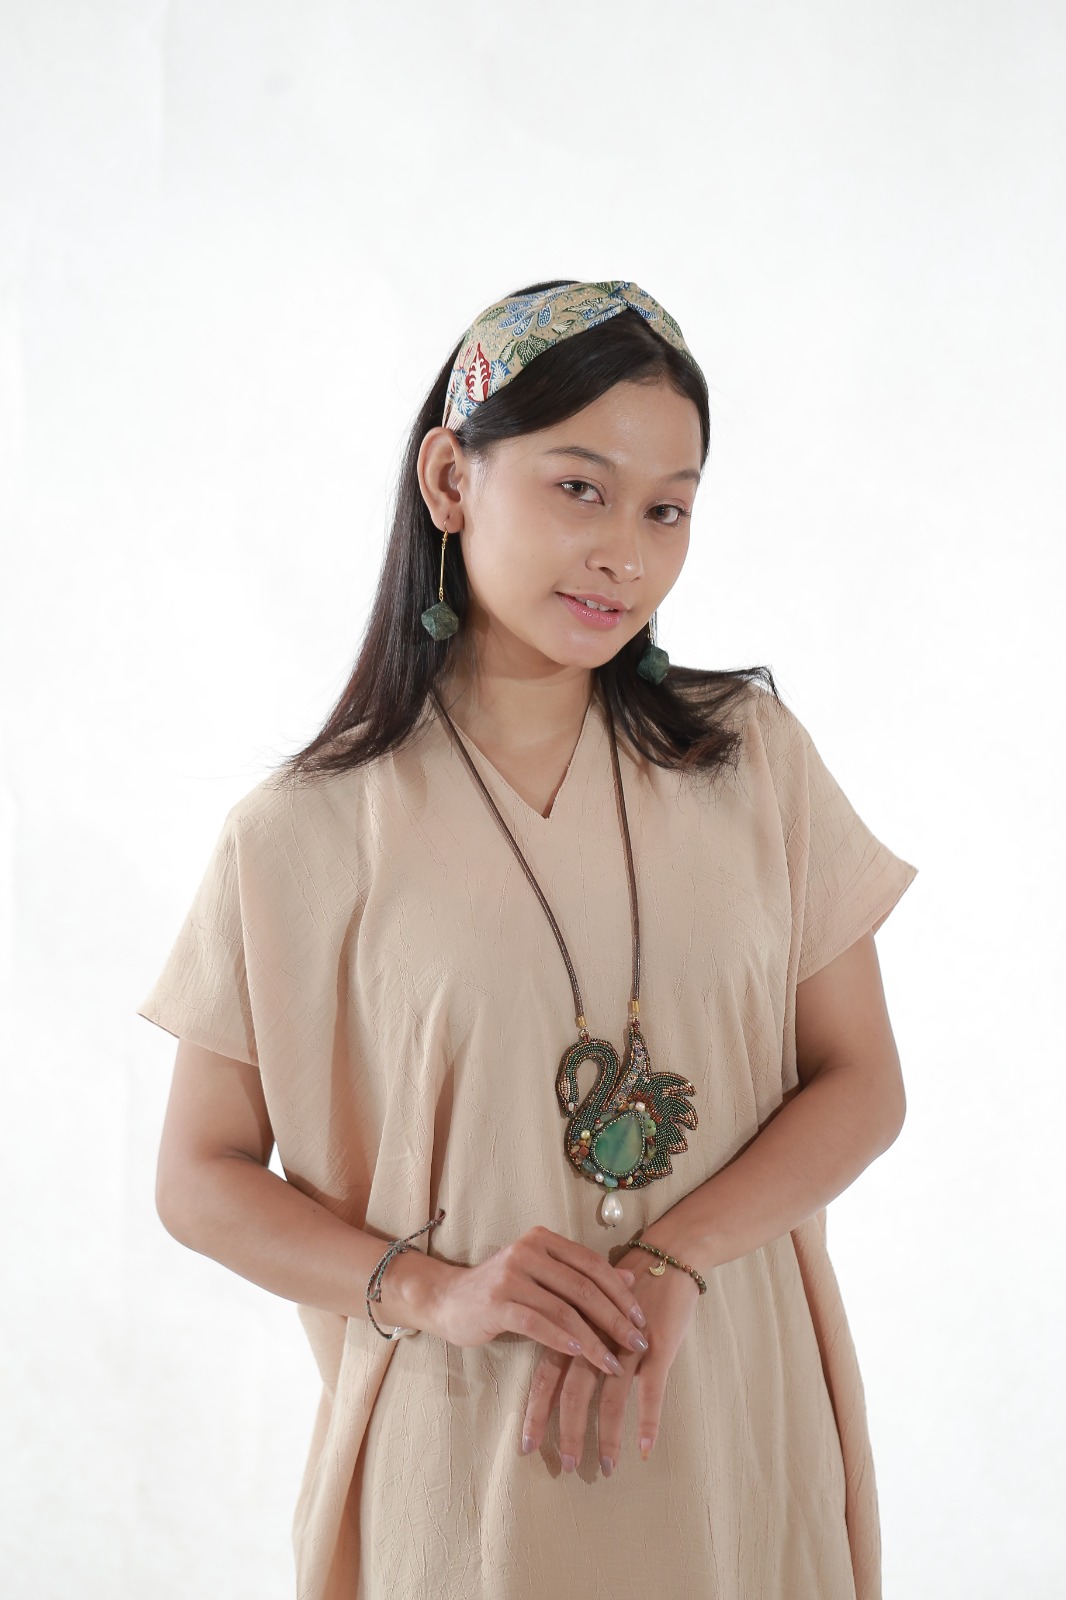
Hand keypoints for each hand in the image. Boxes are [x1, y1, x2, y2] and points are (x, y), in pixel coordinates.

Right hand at [430, 1225, 649, 1379]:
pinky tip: (579, 1355)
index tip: (642, 1321)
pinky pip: (537, 1322)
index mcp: (543, 1240)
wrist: (448, 1300)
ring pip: (564, 1309)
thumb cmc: (502, 1291)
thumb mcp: (544, 1277)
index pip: (593, 1265)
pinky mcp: (497, 1302)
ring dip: (593, 1341)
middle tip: (638, 1344)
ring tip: (613, 1364)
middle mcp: (528, 1251)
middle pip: (584, 1288)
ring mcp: (511, 1275)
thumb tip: (630, 1278)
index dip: (621, 1293)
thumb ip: (582, 1276)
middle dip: (615, 1320)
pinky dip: (561, 1339)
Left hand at [519, 1247, 699, 1473]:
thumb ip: (572, 1330)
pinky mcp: (659, 1348)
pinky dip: (648, 1422)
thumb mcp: (592, 1304)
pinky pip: (652, 1391)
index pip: (547, 1374)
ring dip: (606, 1436)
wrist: (668, 1255)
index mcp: (576, 1327)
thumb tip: (550, 1362)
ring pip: (611, 1399)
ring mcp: (627, 1345)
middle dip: (567, 1432)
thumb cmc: (628, 1282)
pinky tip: (645, 1449)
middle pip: (573, 1392)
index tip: (526, 1445)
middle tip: (564, 1467)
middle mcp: (596, 1338)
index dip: (536, 1410)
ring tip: (603, 1467)